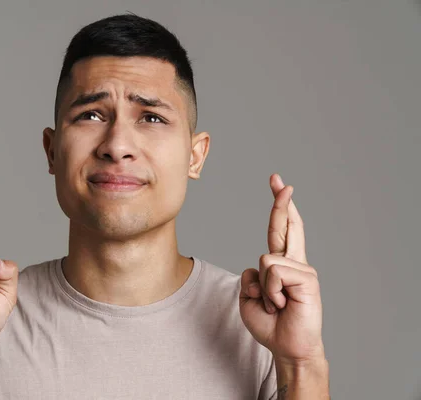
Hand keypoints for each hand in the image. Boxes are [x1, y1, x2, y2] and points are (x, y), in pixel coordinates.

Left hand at [239, 174, 324, 362]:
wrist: (287, 348)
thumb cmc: (270, 324)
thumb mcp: (249, 297)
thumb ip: (251, 277)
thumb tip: (261, 265)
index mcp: (281, 264)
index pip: (280, 229)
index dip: (280, 207)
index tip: (278, 184)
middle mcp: (294, 262)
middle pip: (288, 225)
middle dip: (281, 201)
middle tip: (278, 178)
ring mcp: (303, 269)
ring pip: (265, 259)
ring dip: (263, 289)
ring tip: (275, 305)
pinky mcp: (308, 279)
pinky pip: (273, 272)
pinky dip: (270, 293)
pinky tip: (282, 305)